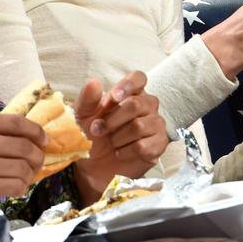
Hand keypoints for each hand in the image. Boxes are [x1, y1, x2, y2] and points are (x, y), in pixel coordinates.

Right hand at [0, 111, 45, 219]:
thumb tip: (21, 136)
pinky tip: (14, 187)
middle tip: (37, 163)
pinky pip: (14, 186)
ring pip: (23, 168)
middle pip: (26, 146)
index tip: (43, 140)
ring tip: (24, 177)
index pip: (18, 122)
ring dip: (29, 174)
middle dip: (38, 157)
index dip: (37, 132)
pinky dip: (20, 188)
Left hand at [72, 72, 167, 203]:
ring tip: (111, 142)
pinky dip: (125, 151)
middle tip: (97, 130)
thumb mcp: (83, 115)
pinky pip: (143, 146)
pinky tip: (120, 152)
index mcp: (131, 92)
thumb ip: (88, 99)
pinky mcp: (159, 144)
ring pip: (139, 126)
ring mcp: (155, 124)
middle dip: (112, 119)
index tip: (114, 98)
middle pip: (136, 104)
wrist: (94, 163)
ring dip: (118, 137)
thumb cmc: (92, 133)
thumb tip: (94, 83)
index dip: (128, 85)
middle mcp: (147, 105)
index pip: (138, 78)